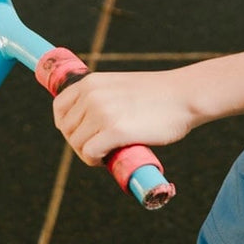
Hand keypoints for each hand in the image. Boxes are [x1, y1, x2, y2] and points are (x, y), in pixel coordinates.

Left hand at [52, 69, 198, 164]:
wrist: (185, 95)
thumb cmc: (158, 95)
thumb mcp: (120, 85)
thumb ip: (102, 97)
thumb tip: (87, 122)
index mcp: (91, 82)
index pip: (59, 108)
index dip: (67, 126)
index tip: (82, 134)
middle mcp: (92, 95)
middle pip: (67, 130)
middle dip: (80, 142)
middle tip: (99, 148)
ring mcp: (102, 112)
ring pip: (77, 144)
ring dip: (88, 153)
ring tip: (106, 153)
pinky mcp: (114, 131)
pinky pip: (89, 153)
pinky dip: (94, 160)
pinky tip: (106, 159)